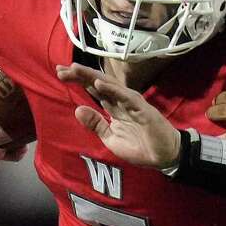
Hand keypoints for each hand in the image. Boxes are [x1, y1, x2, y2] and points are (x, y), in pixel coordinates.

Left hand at [56, 63, 181, 167]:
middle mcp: (122, 101)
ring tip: (76, 69)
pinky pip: (126, 97)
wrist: (164, 156)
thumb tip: (77, 109)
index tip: (60, 73)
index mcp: (114, 107)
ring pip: (111, 86)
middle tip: (61, 68)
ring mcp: (133, 104)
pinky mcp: (143, 110)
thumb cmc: (140, 147)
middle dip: (81, 75)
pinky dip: (113, 90)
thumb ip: (95, 124)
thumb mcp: (110, 138)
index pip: (94, 89)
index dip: (78, 80)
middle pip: (99, 83)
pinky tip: (99, 84)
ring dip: (93, 77)